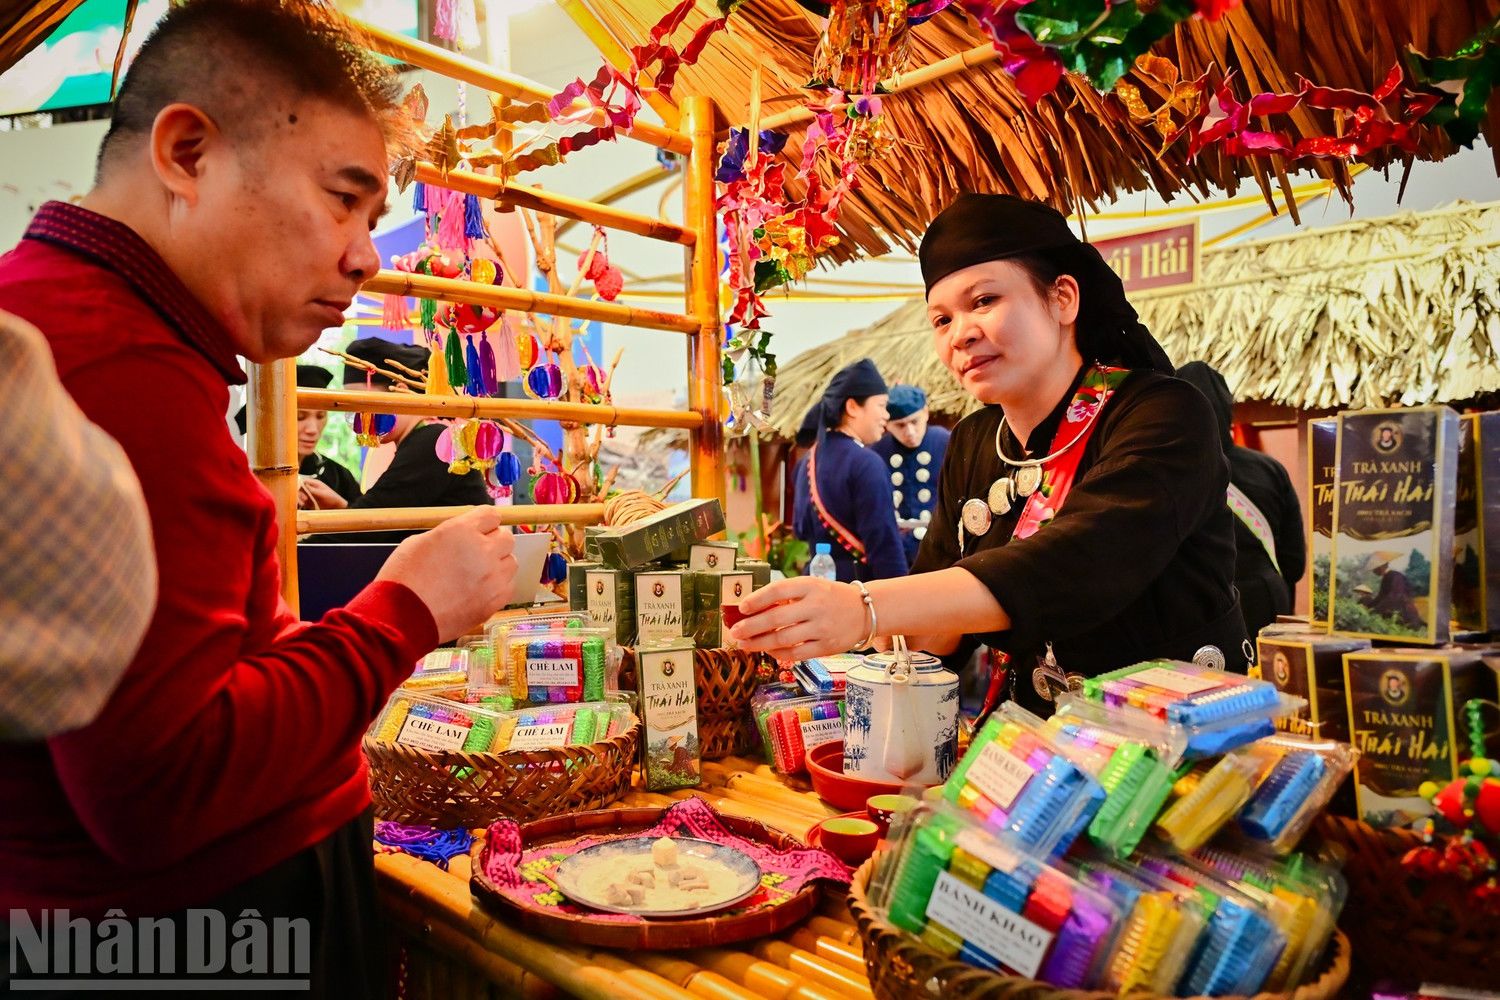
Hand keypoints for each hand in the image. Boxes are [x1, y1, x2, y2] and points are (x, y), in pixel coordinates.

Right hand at [298, 478, 347, 509]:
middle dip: (299, 493)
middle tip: (304, 499)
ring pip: (299, 495)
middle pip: (299, 489)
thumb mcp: (323, 493)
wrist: (337, 507)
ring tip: (303, 504)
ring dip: (299, 499)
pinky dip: (300, 503)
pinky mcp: (309, 502)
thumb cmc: (332, 498)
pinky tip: (302, 506)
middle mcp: (310, 488)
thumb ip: (312, 489)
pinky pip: (301, 502)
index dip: (298, 485)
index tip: (298, 490)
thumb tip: (303, 484)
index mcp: (314, 483)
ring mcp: (309, 495)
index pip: (303, 481)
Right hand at [376, 506, 516, 641]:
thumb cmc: (404, 580)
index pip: (490, 515)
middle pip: (506, 538)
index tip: (481, 528)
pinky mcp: (495, 601)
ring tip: (477, 573)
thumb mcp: (418, 542)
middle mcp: (483, 551)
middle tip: (477, 552)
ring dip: (498, 564)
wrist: (403, 619)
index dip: (484, 522)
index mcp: (461, 530)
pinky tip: (480, 590)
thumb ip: (448, 534)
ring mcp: (493, 577)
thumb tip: (463, 535)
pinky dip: (498, 586)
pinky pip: (508, 586)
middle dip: (493, 542)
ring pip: (511, 562)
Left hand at [727, 576, 868, 661]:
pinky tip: (767, 650)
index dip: (757, 599)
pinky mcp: (826, 646)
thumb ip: (787, 595)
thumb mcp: (812, 587)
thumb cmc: (830, 597)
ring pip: (783, 638)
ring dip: (759, 643)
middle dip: (751, 627)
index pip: (778, 590)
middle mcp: (816, 606)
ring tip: (744, 645)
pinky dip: (778, 653)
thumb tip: (752, 609)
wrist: (864, 611)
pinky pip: (796, 653)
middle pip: (776, 618)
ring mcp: (822, 627)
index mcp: (810, 586)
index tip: (741, 608)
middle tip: (734, 632)